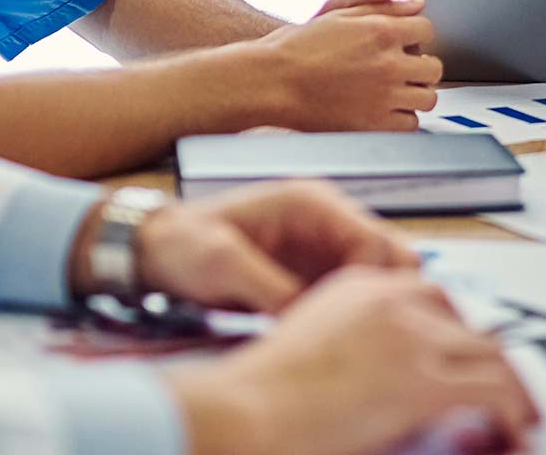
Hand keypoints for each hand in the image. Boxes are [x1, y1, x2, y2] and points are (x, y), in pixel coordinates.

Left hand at [123, 180, 417, 313]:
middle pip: (389, 258)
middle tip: (353, 335)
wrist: (155, 252)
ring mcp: (323, 247)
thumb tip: (310, 319)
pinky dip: (348, 316)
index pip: (377, 242)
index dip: (372, 285)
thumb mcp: (221, 264)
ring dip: (365, 309)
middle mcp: (328, 221)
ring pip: (375, 279)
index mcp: (313, 204)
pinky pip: (350, 294)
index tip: (349, 323)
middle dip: (380, 298)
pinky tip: (326, 339)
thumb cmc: (184, 246)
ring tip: (338, 341)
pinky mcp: (314, 273)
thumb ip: (270, 288)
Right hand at [165, 268, 537, 454]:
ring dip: (512, 386)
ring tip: (521, 414)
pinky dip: (514, 409)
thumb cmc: (258, 396)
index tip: (466, 353)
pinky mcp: (422, 380)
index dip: (456, 329)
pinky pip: (493, 389)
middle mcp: (391, 300)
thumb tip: (383, 375)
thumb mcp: (311, 346)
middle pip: (468, 319)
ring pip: (492, 353)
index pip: (430, 294)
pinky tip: (516, 427)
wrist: (243, 413)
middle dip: (489, 354)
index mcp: (360, 286)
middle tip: (502, 387)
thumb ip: (354, 344)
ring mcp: (411, 337)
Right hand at [255, 5, 440, 130]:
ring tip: (391, 89)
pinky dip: (402, 118)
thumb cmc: (298, 47)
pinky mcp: (373, 126)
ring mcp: (383, 97)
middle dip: (418, 66)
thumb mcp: (338, 12)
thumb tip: (416, 1)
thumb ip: (380, 2)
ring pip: (427, 98)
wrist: (270, 82)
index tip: (401, 42)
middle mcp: (388, 65)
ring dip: (414, 92)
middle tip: (397, 68)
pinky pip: (410, 125)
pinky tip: (384, 109)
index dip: (414, 34)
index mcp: (381, 32)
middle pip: (433, 67)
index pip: (427, 29)